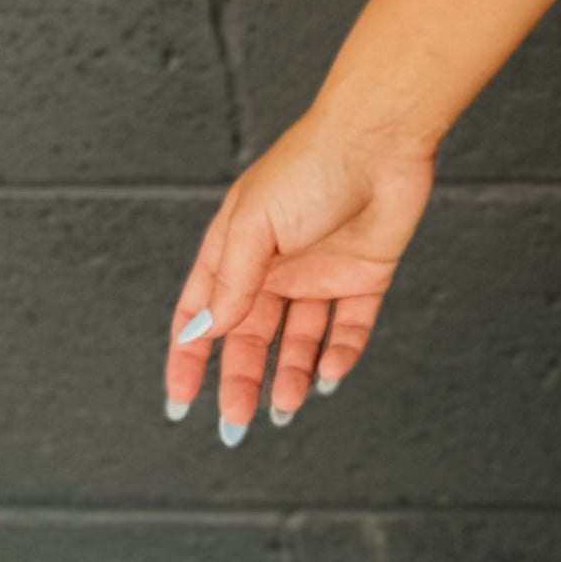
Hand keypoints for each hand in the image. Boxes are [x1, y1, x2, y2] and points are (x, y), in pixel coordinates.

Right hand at [161, 104, 437, 439]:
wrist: (379, 139)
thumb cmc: (309, 165)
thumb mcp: (254, 227)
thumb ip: (231, 284)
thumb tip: (204, 331)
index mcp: (235, 251)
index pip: (201, 315)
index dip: (187, 358)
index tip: (181, 401)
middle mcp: (275, 267)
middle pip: (250, 338)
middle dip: (240, 381)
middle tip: (237, 422)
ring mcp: (319, 274)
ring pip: (298, 340)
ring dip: (289, 375)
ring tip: (285, 407)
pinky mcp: (363, 277)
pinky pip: (348, 328)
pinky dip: (338, 354)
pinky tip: (328, 376)